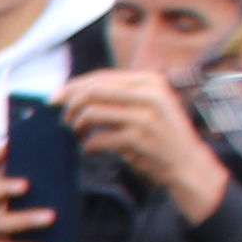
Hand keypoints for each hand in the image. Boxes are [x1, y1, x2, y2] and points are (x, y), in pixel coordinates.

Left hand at [60, 66, 229, 221]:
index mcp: (150, 81)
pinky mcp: (137, 139)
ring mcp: (144, 116)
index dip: (72, 86)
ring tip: (78, 135)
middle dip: (70, 104)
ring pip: (91, 113)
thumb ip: (120, 95)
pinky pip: (97, 139)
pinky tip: (90, 151)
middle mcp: (149, 94)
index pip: (101, 77)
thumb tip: (73, 91)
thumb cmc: (160, 135)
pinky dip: (87, 147)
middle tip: (63, 119)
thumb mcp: (148, 104)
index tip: (54, 99)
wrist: (188, 164)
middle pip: (93, 91)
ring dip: (76, 126)